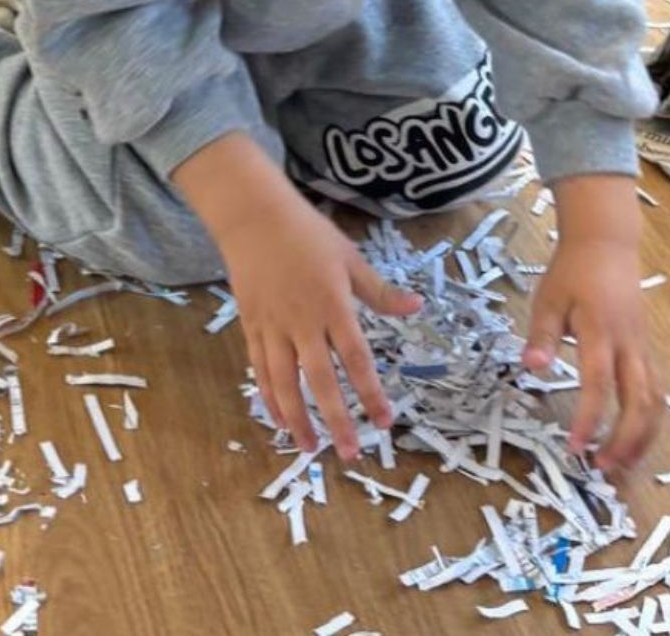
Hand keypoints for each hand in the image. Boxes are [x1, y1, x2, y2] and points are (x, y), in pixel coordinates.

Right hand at [172, 131, 421, 460]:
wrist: (252, 216)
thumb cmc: (307, 234)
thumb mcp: (350, 257)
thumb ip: (380, 291)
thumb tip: (417, 307)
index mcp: (332, 305)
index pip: (356, 358)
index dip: (371, 393)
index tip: (386, 422)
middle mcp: (302, 322)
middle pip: (319, 380)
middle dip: (336, 419)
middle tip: (349, 454)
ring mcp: (273, 326)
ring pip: (284, 382)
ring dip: (297, 418)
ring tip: (310, 448)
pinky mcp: (251, 326)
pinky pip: (260, 369)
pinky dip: (269, 396)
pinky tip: (278, 418)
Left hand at [523, 174, 661, 473]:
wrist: (607, 244)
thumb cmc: (573, 271)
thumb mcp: (548, 298)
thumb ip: (542, 335)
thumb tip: (530, 369)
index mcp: (601, 332)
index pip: (598, 384)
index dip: (589, 418)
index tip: (575, 446)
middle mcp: (629, 345)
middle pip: (640, 402)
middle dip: (626, 440)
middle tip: (603, 468)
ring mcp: (643, 348)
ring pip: (656, 401)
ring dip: (643, 438)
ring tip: (622, 465)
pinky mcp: (647, 349)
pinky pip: (657, 391)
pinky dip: (650, 420)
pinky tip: (635, 438)